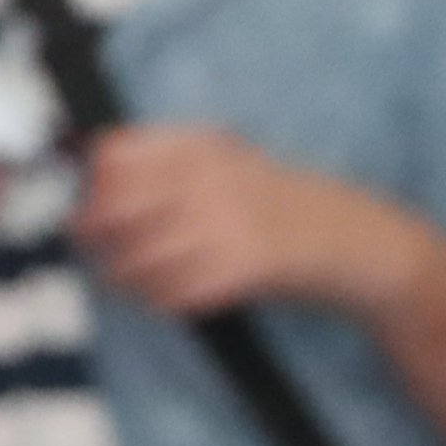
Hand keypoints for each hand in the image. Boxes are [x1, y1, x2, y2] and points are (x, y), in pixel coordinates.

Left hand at [72, 127, 416, 319]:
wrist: (356, 241)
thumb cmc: (288, 205)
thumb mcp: (229, 163)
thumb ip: (166, 164)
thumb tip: (89, 171)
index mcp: (203, 147)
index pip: (113, 154)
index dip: (93, 183)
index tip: (95, 202)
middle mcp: (208, 180)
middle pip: (110, 208)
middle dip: (97, 235)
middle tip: (106, 247)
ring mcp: (222, 224)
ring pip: (131, 258)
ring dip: (127, 275)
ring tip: (144, 276)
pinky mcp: (236, 269)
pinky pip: (168, 292)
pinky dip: (162, 298)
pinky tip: (177, 292)